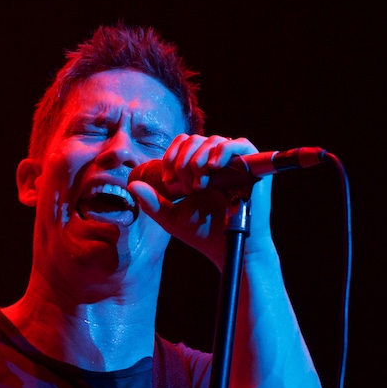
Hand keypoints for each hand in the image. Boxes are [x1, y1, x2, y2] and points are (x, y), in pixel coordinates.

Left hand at [129, 134, 275, 267]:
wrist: (226, 248)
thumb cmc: (202, 233)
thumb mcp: (171, 217)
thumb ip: (152, 203)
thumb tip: (132, 185)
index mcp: (199, 168)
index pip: (183, 143)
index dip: (171, 155)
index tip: (167, 180)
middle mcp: (217, 162)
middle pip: (195, 139)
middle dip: (183, 160)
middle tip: (183, 187)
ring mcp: (235, 163)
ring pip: (214, 140)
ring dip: (199, 159)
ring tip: (197, 185)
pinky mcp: (254, 167)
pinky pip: (241, 144)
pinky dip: (224, 151)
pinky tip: (213, 167)